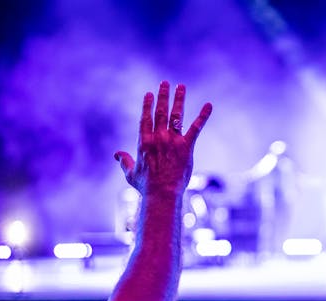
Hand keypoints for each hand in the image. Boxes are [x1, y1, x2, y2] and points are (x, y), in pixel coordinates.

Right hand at [115, 81, 211, 196]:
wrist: (161, 193)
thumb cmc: (146, 186)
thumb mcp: (130, 173)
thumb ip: (124, 161)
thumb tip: (116, 154)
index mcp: (144, 142)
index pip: (145, 119)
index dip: (147, 105)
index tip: (149, 94)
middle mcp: (158, 137)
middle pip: (160, 112)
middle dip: (163, 96)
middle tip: (165, 83)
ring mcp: (172, 141)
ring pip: (176, 115)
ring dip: (179, 99)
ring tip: (181, 87)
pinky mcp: (186, 147)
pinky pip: (196, 128)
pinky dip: (203, 116)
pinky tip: (209, 105)